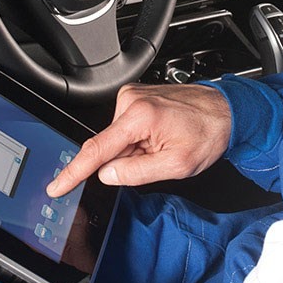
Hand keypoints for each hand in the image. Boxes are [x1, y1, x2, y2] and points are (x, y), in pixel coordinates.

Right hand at [47, 83, 230, 196]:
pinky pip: (124, 128)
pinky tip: (159, 138)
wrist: (225, 111)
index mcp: (139, 116)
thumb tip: (107, 175)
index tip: (57, 185)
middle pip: (108, 145)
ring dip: (134, 150)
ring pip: (117, 139)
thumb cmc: (207, 132)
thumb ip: (137, 172)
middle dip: (125, 160)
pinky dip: (137, 140)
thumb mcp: (176, 165)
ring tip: (163, 146)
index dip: (73, 172)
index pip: (96, 150)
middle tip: (156, 159)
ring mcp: (131, 97)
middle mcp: (130, 101)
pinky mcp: (135, 97)